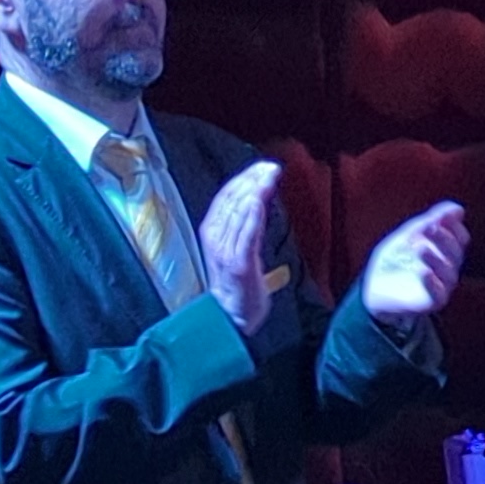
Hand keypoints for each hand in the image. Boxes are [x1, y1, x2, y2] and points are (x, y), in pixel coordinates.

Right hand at [197, 161, 283, 335]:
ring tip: (268, 177)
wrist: (231, 316)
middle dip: (252, 180)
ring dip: (255, 192)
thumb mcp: (238, 249)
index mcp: (213, 231)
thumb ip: (245, 228)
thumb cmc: (238, 284)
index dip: (244, 179)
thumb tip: (258, 204)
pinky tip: (259, 201)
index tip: (263, 168)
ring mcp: (225, 250)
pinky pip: (245, 235)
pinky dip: (251, 217)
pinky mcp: (238, 263)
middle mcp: (215, 237)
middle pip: (232, 200)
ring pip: (238, 213)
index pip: (227, 197)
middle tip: (271, 167)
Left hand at [359, 201, 469, 322]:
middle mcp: (447, 268)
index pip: (460, 238)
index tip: (441, 217)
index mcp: (445, 251)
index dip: (453, 226)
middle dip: (443, 239)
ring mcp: (441, 285)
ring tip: (420, 248)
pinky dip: (432, 282)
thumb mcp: (407, 236)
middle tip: (429, 228)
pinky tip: (423, 272)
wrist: (374, 289)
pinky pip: (438, 293)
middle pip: (455, 252)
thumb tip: (458, 208)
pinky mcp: (431, 302)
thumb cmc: (394, 260)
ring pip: (449, 272)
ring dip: (436, 258)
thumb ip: (430, 221)